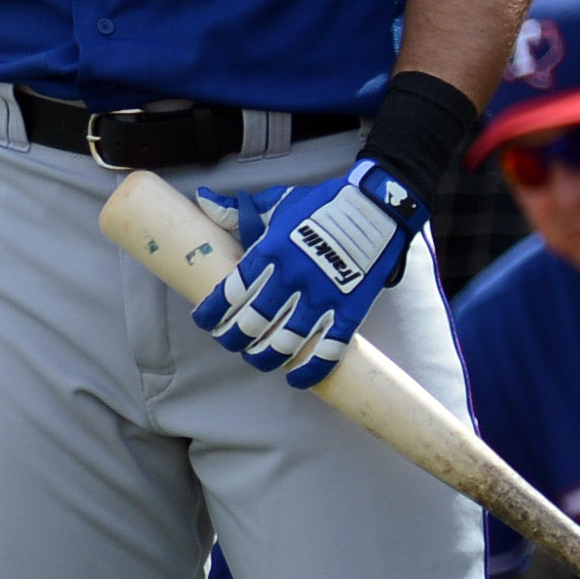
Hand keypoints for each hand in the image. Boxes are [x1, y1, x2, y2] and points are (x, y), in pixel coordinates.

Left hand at [192, 158, 425, 387]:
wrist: (377, 204)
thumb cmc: (321, 204)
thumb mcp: (277, 202)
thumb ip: (238, 211)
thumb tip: (202, 199)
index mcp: (271, 251)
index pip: (230, 292)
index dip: (212, 313)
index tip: (205, 321)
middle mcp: (293, 277)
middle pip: (252, 323)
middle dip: (233, 339)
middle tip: (229, 341)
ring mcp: (323, 296)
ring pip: (285, 342)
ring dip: (264, 358)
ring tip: (257, 358)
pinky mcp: (351, 309)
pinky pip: (329, 350)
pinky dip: (310, 370)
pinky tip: (295, 379)